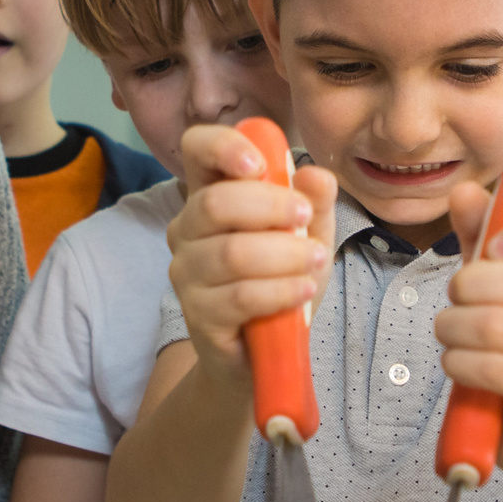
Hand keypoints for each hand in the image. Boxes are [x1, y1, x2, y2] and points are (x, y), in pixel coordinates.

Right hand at [165, 122, 337, 385]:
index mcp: (210, 194)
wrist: (263, 355)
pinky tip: (303, 291)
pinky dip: (280, 290)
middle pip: (215, 203)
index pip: (196, 148)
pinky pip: (240, 295)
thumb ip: (315, 205)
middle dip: (272, 207)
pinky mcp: (197, 314)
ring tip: (316, 263)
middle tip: (306, 221)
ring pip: (232, 253)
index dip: (223, 146)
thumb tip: (317, 176)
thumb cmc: (280, 283)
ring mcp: (186, 273)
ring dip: (285, 256)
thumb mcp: (308, 238)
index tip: (261, 165)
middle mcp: (186, 229)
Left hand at [436, 184, 502, 495]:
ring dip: (454, 328)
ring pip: (499, 324)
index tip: (495, 247)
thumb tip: (465, 193)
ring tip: (450, 334)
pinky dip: (460, 362)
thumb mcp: (499, 282)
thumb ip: (483, 235)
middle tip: (454, 299)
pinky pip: (493, 367)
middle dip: (469, 286)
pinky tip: (459, 364)